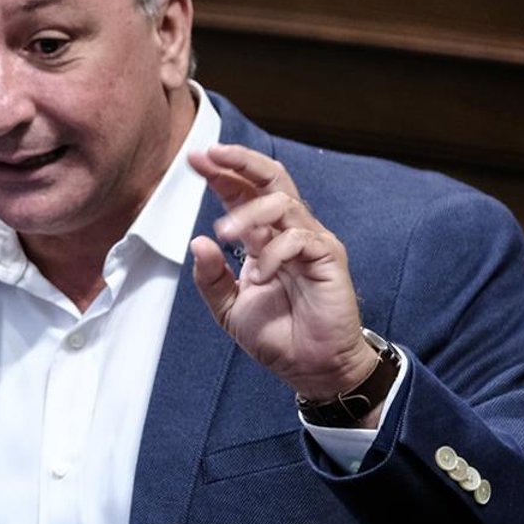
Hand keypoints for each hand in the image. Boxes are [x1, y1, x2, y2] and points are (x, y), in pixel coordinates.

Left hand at [186, 144, 380, 404]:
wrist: (311, 368)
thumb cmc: (278, 336)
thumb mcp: (229, 308)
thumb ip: (211, 278)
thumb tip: (197, 242)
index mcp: (265, 239)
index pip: (244, 194)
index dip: (222, 174)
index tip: (194, 160)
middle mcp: (289, 232)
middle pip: (271, 179)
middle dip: (241, 162)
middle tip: (211, 155)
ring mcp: (311, 242)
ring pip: (283, 202)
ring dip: (248, 212)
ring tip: (224, 233)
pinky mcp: (329, 258)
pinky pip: (299, 239)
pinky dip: (274, 252)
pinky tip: (260, 275)